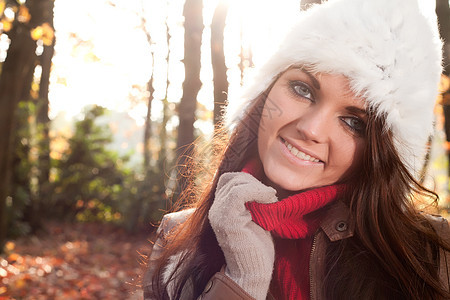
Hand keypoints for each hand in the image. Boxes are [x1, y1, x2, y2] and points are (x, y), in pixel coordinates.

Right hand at [208, 172, 277, 299]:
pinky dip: (257, 191)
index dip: (247, 179)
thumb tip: (260, 183)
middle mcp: (215, 209)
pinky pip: (238, 194)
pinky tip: (269, 199)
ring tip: (271, 198)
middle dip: (253, 181)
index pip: (227, 179)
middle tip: (269, 195)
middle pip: (231, 178)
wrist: (252, 272)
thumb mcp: (254, 217)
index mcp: (220, 208)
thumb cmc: (256, 247)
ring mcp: (219, 214)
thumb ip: (251, 201)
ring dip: (257, 186)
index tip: (265, 191)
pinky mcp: (226, 220)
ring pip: (235, 183)